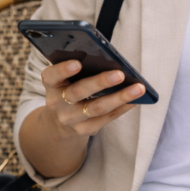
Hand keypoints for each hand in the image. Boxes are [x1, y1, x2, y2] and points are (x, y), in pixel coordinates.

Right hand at [19, 60, 144, 179]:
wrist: (61, 121)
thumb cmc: (70, 88)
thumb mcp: (66, 79)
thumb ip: (80, 69)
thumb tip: (111, 60)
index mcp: (51, 84)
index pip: (51, 76)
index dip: (63, 69)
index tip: (78, 63)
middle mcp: (57, 102)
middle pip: (79, 91)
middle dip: (100, 82)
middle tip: (120, 74)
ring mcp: (69, 118)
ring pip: (96, 107)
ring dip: (119, 97)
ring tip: (138, 88)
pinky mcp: (83, 130)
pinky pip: (105, 118)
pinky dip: (122, 108)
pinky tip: (134, 100)